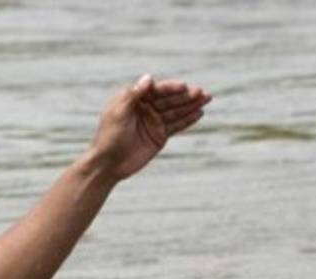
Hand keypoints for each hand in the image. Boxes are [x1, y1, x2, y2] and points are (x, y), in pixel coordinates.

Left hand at [89, 75, 210, 181]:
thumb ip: (134, 95)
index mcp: (134, 99)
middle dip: (186, 96)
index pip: (157, 90)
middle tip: (202, 93)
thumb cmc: (109, 136)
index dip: (171, 88)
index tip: (184, 86)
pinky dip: (188, 120)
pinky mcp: (159, 136)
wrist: (107, 164)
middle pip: (169, 100)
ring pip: (176, 111)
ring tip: (207, 99)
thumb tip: (149, 77)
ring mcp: (153, 122)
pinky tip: (199, 113)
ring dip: (191, 105)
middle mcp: (146, 108)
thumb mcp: (119, 113)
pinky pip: (176, 125)